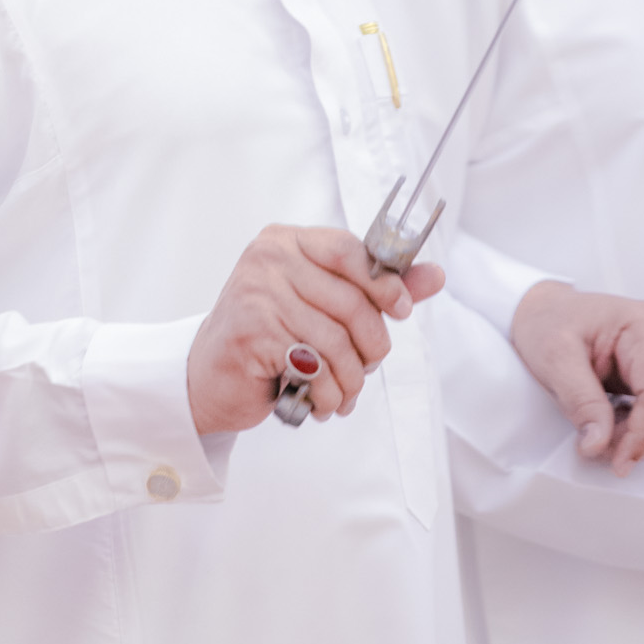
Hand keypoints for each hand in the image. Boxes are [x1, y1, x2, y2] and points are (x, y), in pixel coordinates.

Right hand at [187, 223, 443, 433]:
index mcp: (289, 242)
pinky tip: (321, 402)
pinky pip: (313, 366)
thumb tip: (436, 275)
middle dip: (371, 347)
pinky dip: (328, 393)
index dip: (384, 283)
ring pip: (336, 341)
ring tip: (344, 394)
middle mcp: (268, 258)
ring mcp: (256, 292)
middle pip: (351, 301)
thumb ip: (376, 288)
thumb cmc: (269, 337)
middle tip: (367, 369)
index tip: (400, 310)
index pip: (350, 250)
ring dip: (350, 379)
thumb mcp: (323, 306)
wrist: (208, 376)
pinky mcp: (251, 331)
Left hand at [511, 281, 643, 476]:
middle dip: (638, 440)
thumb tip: (598, 444)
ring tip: (602, 431)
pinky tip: (616, 420)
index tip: (618, 463)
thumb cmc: (550, 322)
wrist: (548, 311)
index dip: (643, 435)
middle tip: (597, 449)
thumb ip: (580, 401)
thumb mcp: (553, 358)